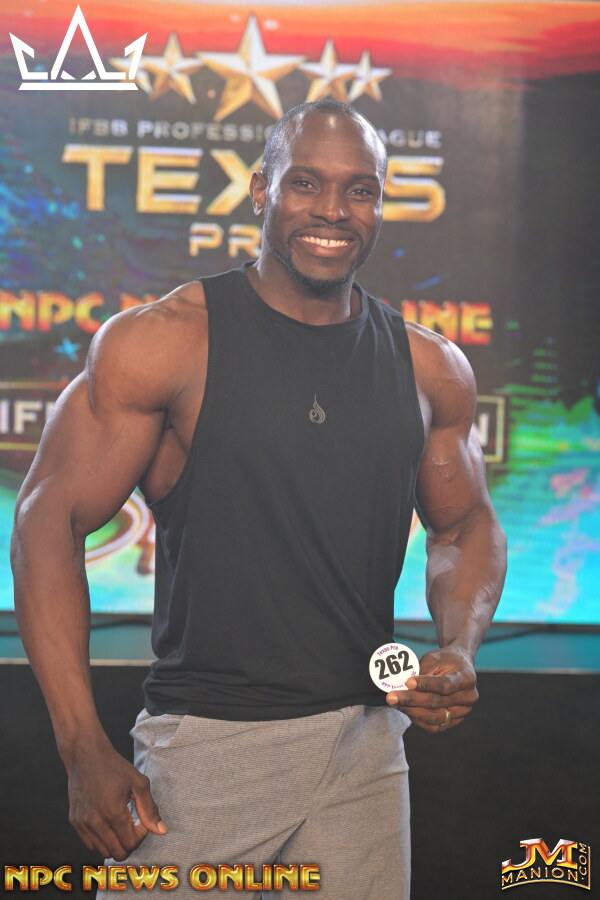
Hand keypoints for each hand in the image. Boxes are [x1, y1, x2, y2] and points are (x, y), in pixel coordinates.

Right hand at [66, 742, 166, 860]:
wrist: (85, 756)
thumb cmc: (114, 767)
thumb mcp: (138, 783)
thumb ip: (150, 809)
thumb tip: (161, 831)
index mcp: (113, 813)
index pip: (131, 844)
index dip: (141, 835)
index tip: (140, 820)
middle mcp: (95, 822)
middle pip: (118, 853)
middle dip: (130, 842)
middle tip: (132, 824)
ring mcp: (82, 824)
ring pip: (103, 851)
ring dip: (116, 842)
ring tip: (120, 823)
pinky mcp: (74, 822)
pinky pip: (90, 844)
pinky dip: (102, 839)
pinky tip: (107, 822)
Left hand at [386, 645, 477, 732]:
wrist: (457, 666)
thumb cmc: (444, 660)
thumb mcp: (434, 658)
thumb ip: (422, 671)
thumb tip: (404, 686)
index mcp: (467, 677)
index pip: (445, 685)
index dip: (426, 685)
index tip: (407, 682)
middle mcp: (469, 697)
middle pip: (437, 703)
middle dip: (411, 700)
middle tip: (391, 697)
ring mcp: (463, 712)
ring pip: (434, 717)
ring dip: (411, 711)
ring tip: (395, 703)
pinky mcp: (454, 721)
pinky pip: (434, 727)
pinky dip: (417, 720)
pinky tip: (405, 710)